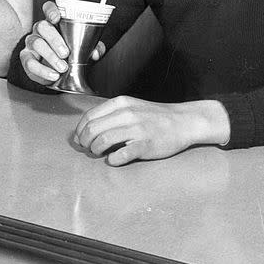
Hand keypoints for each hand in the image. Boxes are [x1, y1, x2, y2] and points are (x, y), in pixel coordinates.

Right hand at [19, 0, 104, 84]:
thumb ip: (92, 48)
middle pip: (42, 26)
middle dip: (54, 39)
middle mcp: (40, 30)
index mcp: (54, 23)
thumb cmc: (70, 55)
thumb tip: (96, 52)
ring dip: (50, 56)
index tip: (56, 18)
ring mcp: (31, 43)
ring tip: (62, 67)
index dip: (51, 10)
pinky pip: (29, 62)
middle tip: (65, 53)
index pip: (49, 9)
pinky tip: (53, 75)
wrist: (57, 73)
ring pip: (36, 43)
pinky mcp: (26, 58)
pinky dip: (42, 70)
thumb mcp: (83, 49)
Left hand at [73, 96, 229, 165]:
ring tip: (98, 153)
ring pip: (103, 140)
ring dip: (96, 150)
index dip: (80, 130)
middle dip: (85, 141)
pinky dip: (113, 159)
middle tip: (87, 148)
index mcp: (120, 103)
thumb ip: (112, 114)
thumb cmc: (155, 116)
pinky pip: (122, 154)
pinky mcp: (146, 144)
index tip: (79, 139)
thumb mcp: (131, 107)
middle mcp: (127, 114)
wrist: (184, 121)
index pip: (89, 116)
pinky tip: (113, 160)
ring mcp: (137, 129)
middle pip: (93, 129)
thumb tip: (89, 128)